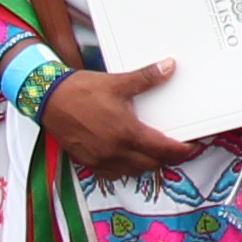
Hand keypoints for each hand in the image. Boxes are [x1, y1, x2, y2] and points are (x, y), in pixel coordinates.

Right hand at [37, 63, 203, 180]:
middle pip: (152, 163)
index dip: (182, 151)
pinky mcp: (88, 162)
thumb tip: (169, 67)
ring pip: (134, 171)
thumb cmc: (81, 91)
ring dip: (148, 164)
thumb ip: (147, 78)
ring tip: (156, 152)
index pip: (163, 149)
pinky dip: (127, 168)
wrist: (48, 99)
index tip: (193, 147)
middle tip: (178, 148)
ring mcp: (101, 160)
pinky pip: (114, 174)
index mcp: (126, 132)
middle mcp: (115, 151)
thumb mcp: (118, 82)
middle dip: (168, 158)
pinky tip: (129, 157)